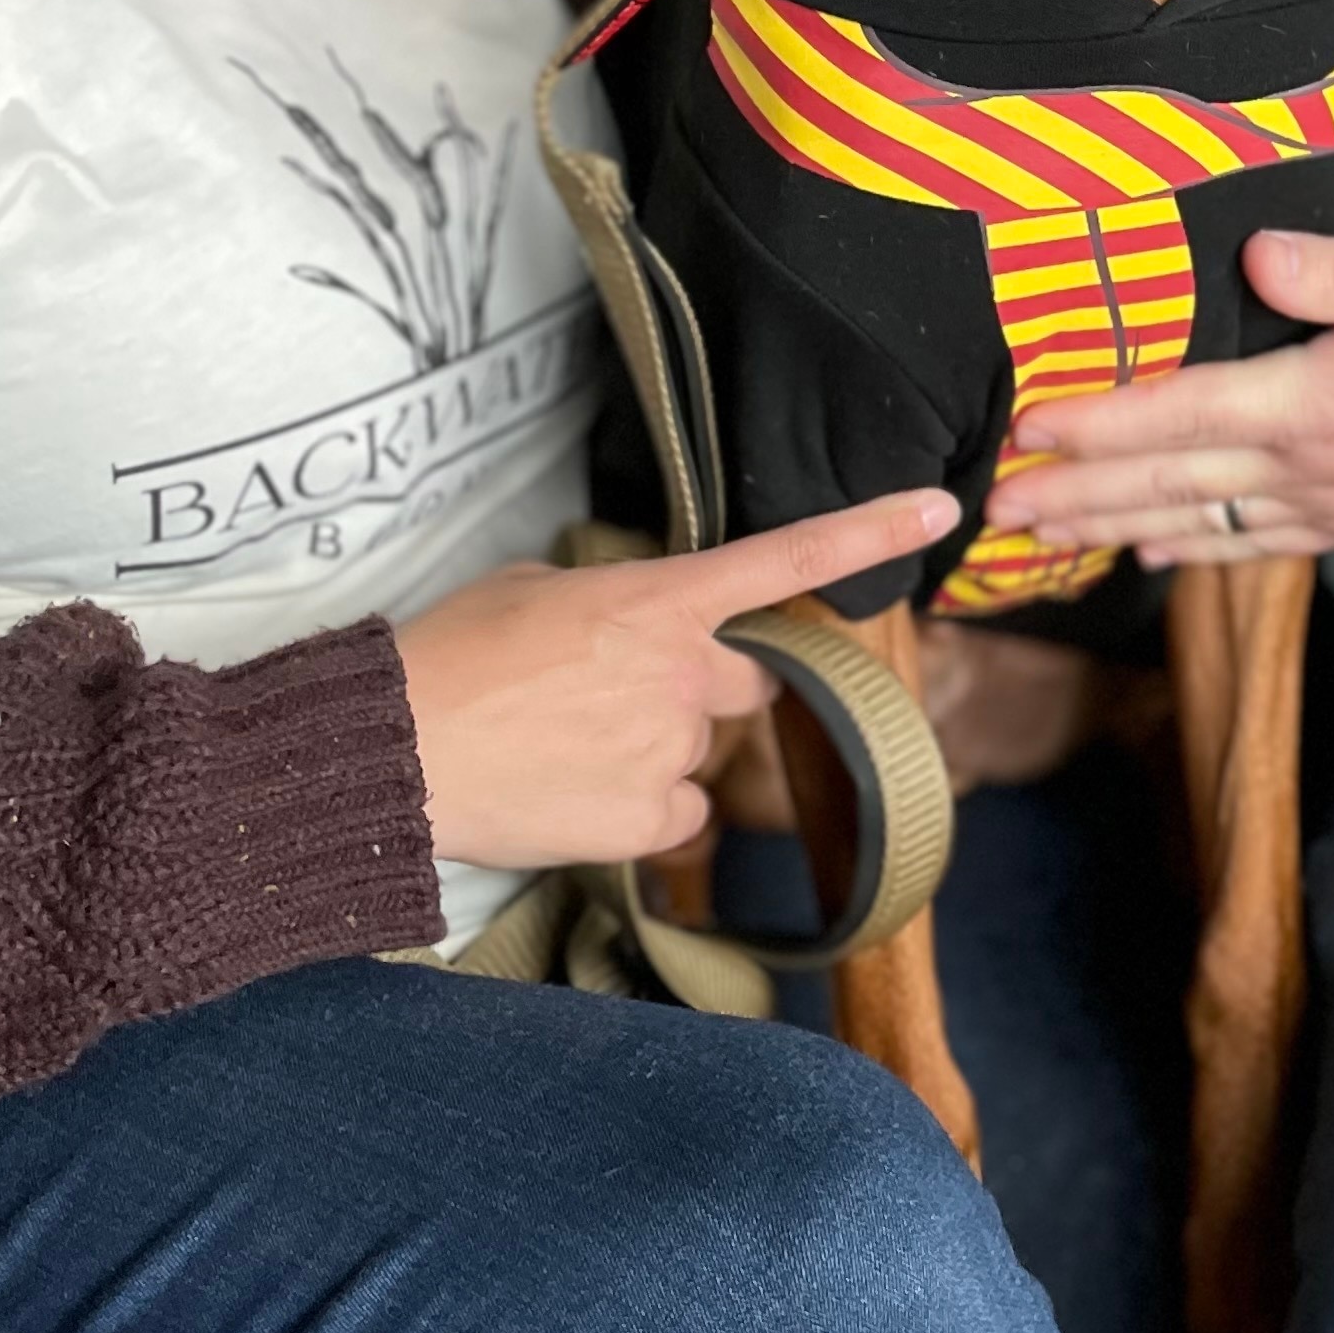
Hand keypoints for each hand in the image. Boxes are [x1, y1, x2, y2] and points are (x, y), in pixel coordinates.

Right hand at [391, 487, 955, 870]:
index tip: (940, 511)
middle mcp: (684, 672)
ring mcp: (673, 749)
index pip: (786, 558)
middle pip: (747, 680)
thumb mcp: (532, 590)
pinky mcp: (651, 822)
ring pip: (698, 750)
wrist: (393, 751)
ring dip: (651, 750)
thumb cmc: (448, 656)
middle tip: (611, 694)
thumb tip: (624, 626)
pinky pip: (676, 813)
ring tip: (560, 746)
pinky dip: (637, 810)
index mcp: (658, 600)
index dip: (871, 531)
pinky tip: (569, 794)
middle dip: (701, 686)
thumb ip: (610, 601)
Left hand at [985, 232, 1333, 565]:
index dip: (1096, 422)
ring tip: (1040, 538)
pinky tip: (1150, 553)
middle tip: (990, 512)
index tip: (1024, 429)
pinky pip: (1247, 546)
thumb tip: (1256, 254)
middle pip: (1165, 484)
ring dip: (1110, 527)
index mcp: (1312, 403)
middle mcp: (1306, 468)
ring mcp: (1328, 506)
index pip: (1179, 414)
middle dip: (1073, 494)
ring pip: (1194, 523)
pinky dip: (1187, 550)